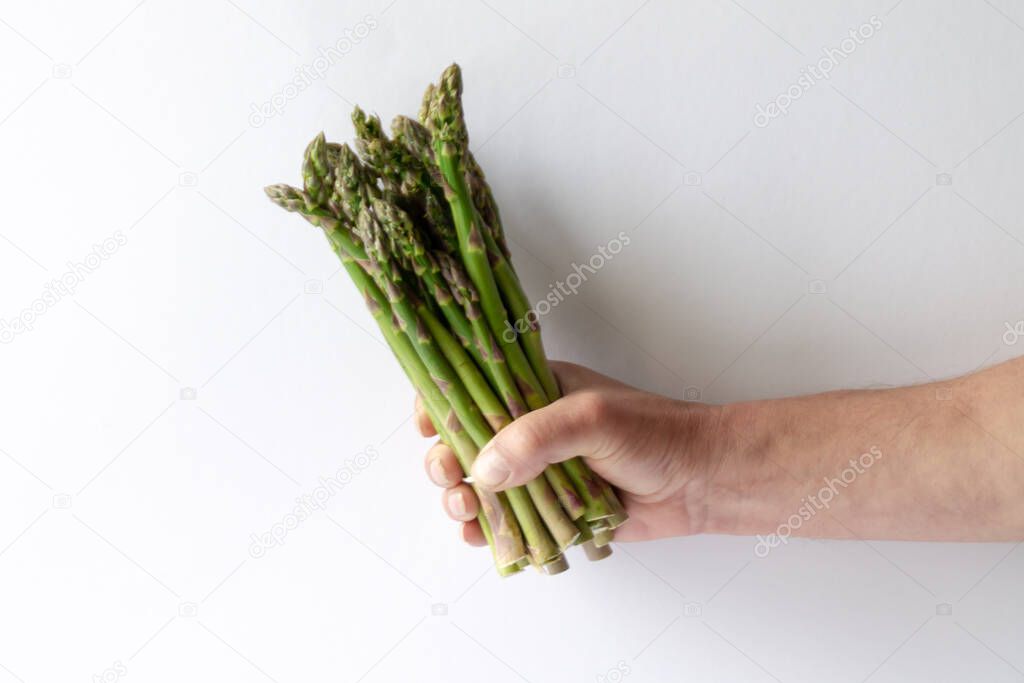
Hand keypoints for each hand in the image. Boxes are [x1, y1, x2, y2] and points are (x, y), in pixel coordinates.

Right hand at [416, 361, 724, 544]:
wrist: (702, 481)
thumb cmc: (655, 435)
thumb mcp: (592, 418)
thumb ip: (536, 438)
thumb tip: (486, 470)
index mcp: (535, 390)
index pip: (473, 388)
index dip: (442, 404)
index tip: (429, 426)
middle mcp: (531, 429)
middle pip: (466, 442)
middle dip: (446, 460)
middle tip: (450, 476)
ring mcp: (540, 472)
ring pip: (481, 486)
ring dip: (461, 498)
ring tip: (465, 508)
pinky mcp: (552, 510)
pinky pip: (508, 522)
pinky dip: (487, 531)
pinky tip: (479, 534)